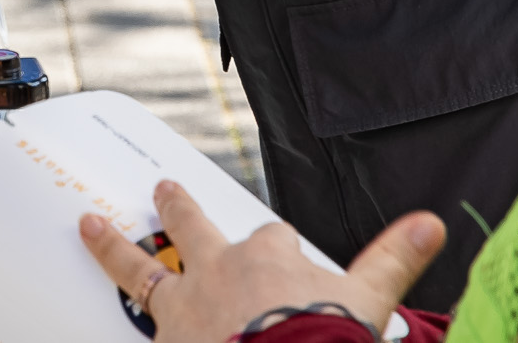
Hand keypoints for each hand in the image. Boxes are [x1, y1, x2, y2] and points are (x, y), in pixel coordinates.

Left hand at [79, 181, 443, 342]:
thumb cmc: (324, 342)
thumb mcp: (371, 301)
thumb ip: (395, 259)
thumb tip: (430, 223)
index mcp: (268, 260)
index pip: (271, 240)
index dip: (276, 247)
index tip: (278, 250)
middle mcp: (218, 273)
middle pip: (191, 228)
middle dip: (177, 208)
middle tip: (163, 189)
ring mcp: (183, 308)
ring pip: (137, 268)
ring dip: (111, 245)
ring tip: (87, 225)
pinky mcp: (164, 342)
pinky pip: (133, 329)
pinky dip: (116, 326)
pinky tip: (101, 330)